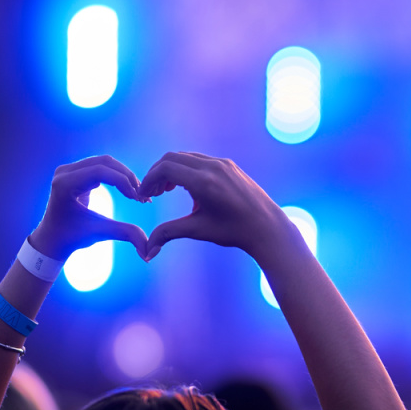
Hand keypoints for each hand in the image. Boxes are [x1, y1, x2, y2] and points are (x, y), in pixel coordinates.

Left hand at [28, 155, 150, 260]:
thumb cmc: (71, 237)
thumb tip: (148, 250)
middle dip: (127, 177)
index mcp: (65, 184)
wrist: (52, 239)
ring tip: (136, 193)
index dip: (123, 182)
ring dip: (123, 175)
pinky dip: (116, 176)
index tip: (137, 198)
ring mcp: (68, 170)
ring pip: (104, 162)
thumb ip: (124, 234)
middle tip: (142, 195)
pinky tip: (126, 190)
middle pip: (104, 162)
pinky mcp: (74, 172)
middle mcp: (64, 172)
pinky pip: (100, 167)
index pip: (100, 172)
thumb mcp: (99, 233)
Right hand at [137, 152, 298, 263]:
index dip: (149, 180)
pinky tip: (185, 188)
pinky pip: (200, 160)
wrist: (267, 227)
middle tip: (152, 193)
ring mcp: (222, 163)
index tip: (143, 195)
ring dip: (171, 170)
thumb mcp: (198, 231)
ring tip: (166, 191)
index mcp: (204, 182)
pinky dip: (187, 169)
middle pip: (172, 158)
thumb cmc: (234, 231)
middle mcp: (212, 167)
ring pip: (186, 157)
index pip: (165, 168)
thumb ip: (169, 233)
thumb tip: (147, 251)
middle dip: (157, 174)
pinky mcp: (229, 165)